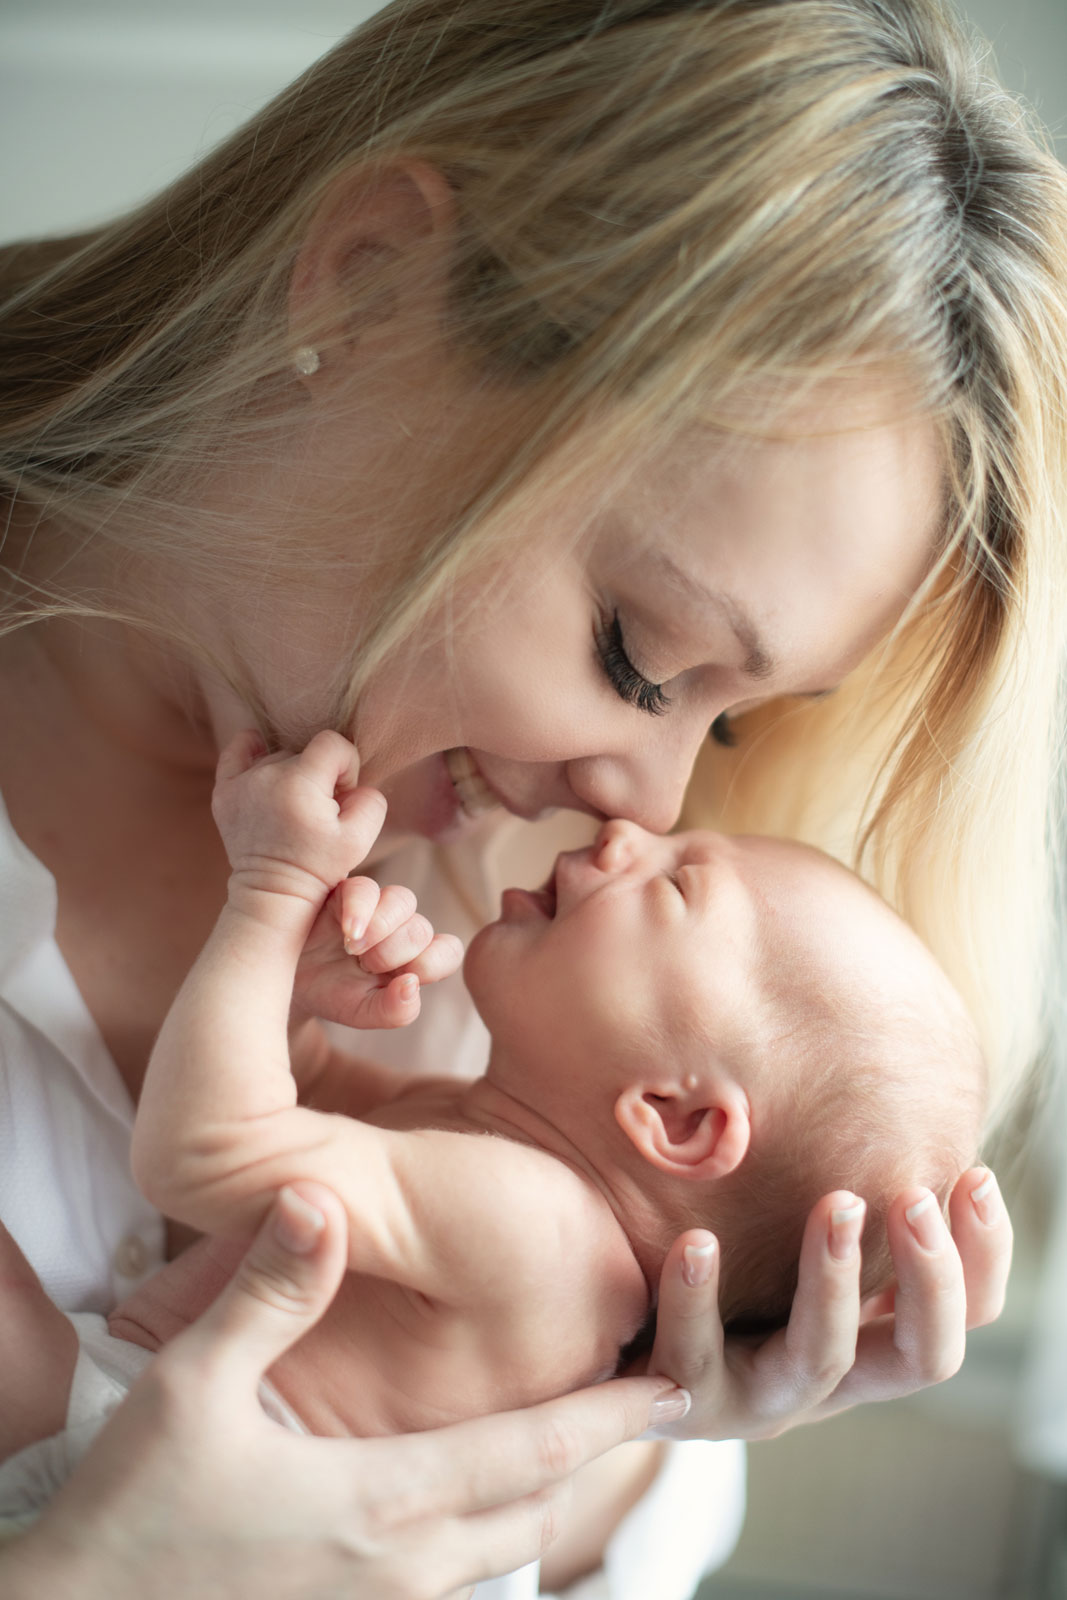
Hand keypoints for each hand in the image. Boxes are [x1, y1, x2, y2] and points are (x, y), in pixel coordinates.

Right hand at [6, 1186, 685, 1599]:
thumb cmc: (133, 1506)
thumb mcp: (193, 1385)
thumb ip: (269, 1291)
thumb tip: (318, 1198)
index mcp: (380, 1501)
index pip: (531, 1455)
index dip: (609, 1418)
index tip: (675, 1388)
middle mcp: (397, 1567)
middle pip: (533, 1514)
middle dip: (592, 1459)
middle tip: (639, 1403)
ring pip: (496, 1556)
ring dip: (540, 1499)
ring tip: (567, 1448)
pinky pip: (447, 1583)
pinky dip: (484, 1536)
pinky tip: (462, 1504)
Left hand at [213, 729, 386, 906]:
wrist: (273, 893)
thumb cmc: (319, 867)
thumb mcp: (361, 839)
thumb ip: (371, 798)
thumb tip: (353, 780)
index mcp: (300, 783)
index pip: (334, 744)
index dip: (346, 766)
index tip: (340, 796)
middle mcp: (266, 775)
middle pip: (305, 751)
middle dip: (319, 775)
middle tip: (317, 810)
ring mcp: (241, 782)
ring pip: (278, 755)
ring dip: (291, 774)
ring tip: (293, 808)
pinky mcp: (224, 791)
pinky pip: (236, 751)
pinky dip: (252, 751)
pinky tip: (263, 765)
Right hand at [294, 876, 463, 1029]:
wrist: (283, 977)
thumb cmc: (329, 993)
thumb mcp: (361, 1013)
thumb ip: (394, 1011)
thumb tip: (413, 986)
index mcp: (412, 957)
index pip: (448, 951)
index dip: (433, 964)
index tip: (402, 980)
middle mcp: (399, 927)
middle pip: (422, 928)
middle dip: (395, 954)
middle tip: (362, 967)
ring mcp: (374, 905)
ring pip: (403, 900)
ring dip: (382, 930)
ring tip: (352, 949)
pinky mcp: (345, 889)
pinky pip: (364, 888)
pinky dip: (359, 910)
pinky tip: (346, 932)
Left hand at [643, 1167, 1009, 1440]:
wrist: (607, 1348)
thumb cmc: (711, 1271)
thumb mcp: (785, 1237)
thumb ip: (835, 1192)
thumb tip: (884, 1085)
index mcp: (868, 1339)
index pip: (964, 1316)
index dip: (983, 1256)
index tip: (973, 1174)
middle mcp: (828, 1379)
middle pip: (921, 1357)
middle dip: (930, 1280)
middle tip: (913, 1195)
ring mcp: (757, 1398)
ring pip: (818, 1358)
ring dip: (832, 1280)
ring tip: (835, 1203)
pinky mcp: (681, 1402)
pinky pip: (692, 1357)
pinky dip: (696, 1298)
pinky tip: (696, 1240)